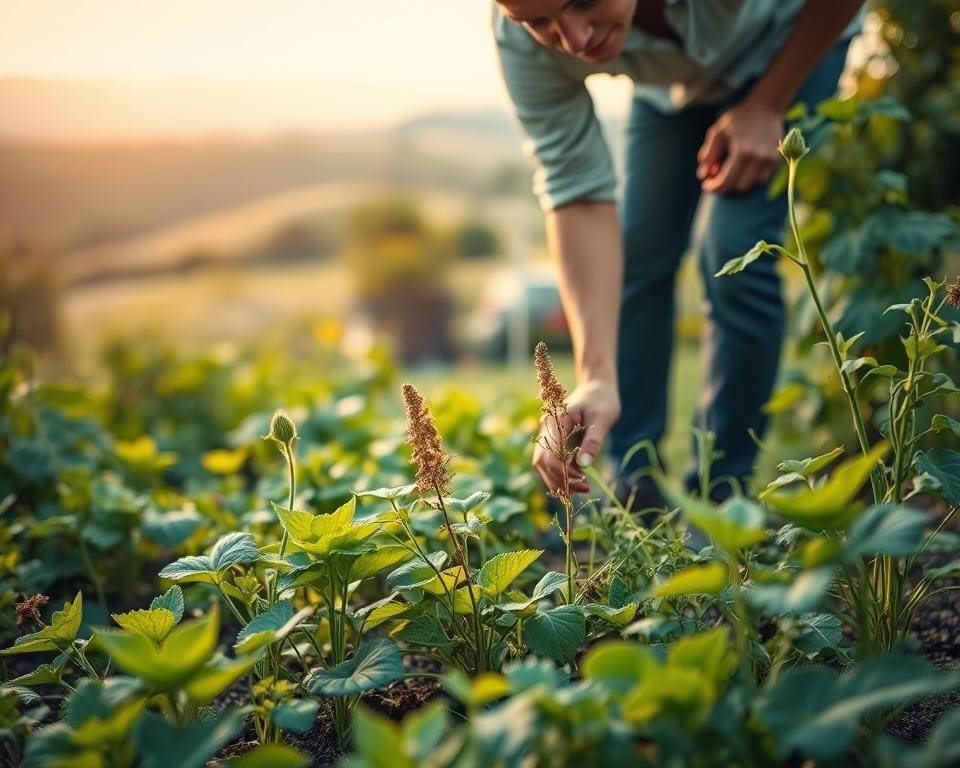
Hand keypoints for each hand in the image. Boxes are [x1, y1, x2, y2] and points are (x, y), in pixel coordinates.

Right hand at [533, 379, 620, 494]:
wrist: (597, 388)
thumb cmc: (601, 401)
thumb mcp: (602, 418)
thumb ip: (593, 441)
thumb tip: (585, 464)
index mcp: (555, 421)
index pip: (550, 454)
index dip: (564, 472)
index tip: (584, 481)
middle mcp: (546, 429)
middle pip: (542, 462)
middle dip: (559, 480)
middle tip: (584, 490)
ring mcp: (548, 436)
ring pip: (543, 465)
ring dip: (558, 481)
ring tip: (581, 490)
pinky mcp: (555, 442)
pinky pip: (552, 462)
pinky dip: (561, 475)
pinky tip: (578, 483)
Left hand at [697, 99, 783, 194]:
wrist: (766, 107)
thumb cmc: (738, 119)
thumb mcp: (718, 132)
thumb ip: (709, 153)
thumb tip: (702, 175)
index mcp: (742, 150)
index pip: (727, 181)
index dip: (715, 187)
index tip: (706, 185)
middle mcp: (759, 157)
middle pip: (739, 186)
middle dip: (726, 184)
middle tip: (717, 175)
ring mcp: (771, 159)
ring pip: (752, 184)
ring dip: (740, 180)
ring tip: (731, 168)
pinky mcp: (778, 159)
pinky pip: (763, 178)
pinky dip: (752, 176)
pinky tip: (745, 165)